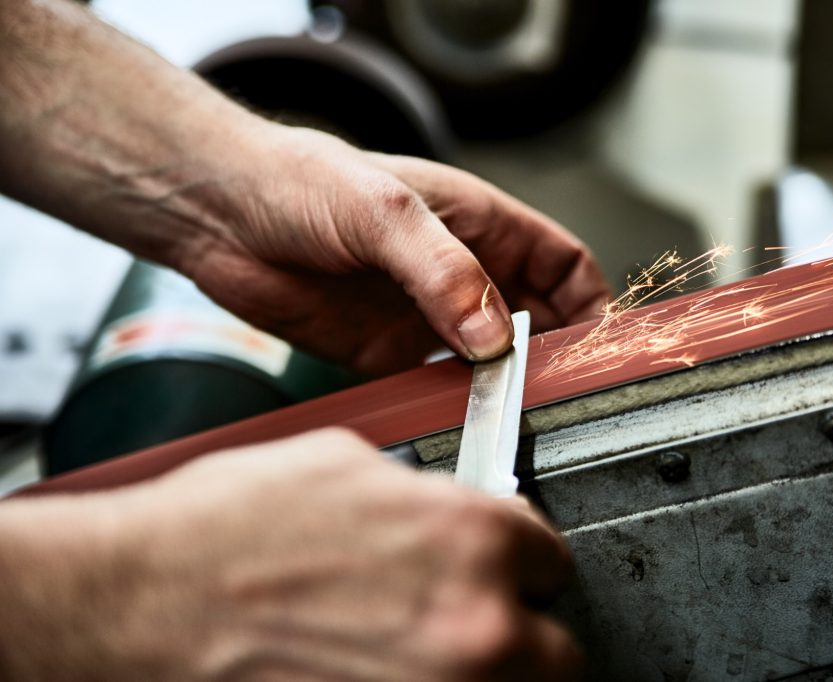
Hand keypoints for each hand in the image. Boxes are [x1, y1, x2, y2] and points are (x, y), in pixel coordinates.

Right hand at [0, 429, 580, 680]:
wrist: (140, 599)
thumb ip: (429, 497)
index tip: (505, 568)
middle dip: (517, 628)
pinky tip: (383, 668)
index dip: (521, 560)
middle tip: (471, 616)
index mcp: (473, 538)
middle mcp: (473, 625)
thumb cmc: (224, 531)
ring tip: (423, 649)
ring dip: (481, 669)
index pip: (551, 559)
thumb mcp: (349, 464)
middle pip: (554, 649)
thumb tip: (453, 513)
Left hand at [178, 124, 609, 375]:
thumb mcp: (385, 213)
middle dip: (559, 350)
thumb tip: (492, 332)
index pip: (562, 263)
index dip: (591, 300)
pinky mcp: (388, 351)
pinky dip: (461, 403)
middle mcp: (461, 271)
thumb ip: (444, 270)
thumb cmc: (302, 182)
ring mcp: (427, 314)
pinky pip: (442, 383)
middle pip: (539, 316)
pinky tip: (466, 419)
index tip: (603, 343)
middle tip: (565, 390)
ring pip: (494, 356)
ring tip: (524, 412)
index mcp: (478, 223)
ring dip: (512, 383)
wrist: (223, 216)